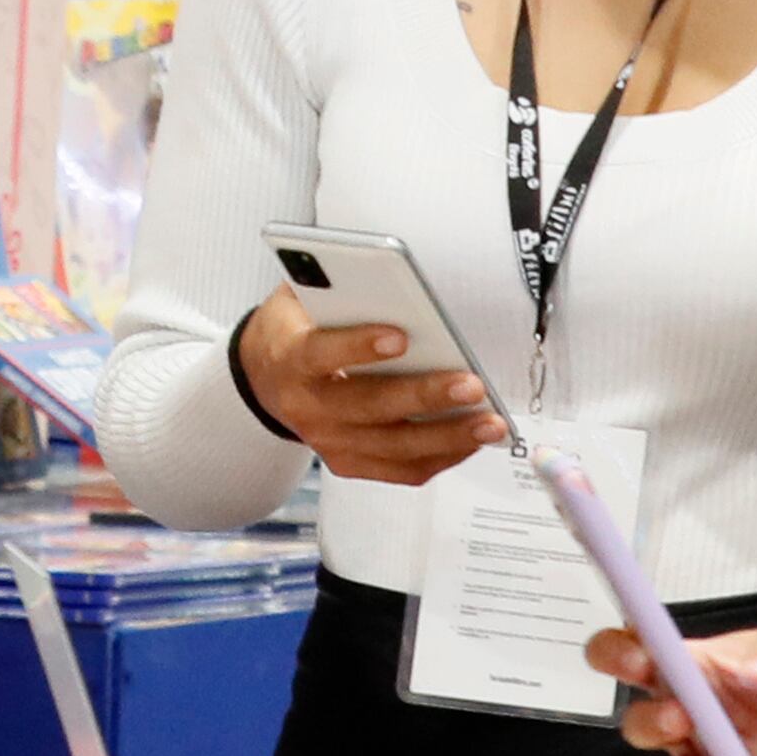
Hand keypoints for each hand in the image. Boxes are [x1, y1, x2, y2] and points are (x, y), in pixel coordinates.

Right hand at [232, 289, 505, 486]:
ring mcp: (328, 441)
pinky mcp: (348, 463)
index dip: (358, 347)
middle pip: (369, 408)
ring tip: (490, 422)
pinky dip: (442, 456)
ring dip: (448, 436)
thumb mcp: (305, 297)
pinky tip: (472, 439)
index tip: (400, 336)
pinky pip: (401, 469)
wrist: (266, 375)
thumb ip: (340, 292)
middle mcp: (306, 407)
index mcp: (290, 358)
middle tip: (471, 385)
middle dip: (424, 397)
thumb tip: (395, 285)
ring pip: (393, 446)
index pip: (320, 353)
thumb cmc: (299, 328)